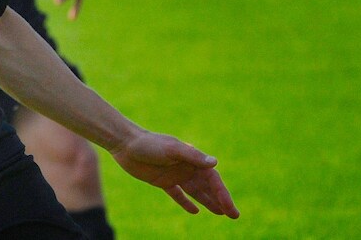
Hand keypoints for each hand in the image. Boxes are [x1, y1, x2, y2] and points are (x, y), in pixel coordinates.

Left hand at [110, 130, 239, 218]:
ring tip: (221, 213)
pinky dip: (186, 202)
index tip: (229, 209)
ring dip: (208, 202)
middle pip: (208, 187)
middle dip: (221, 200)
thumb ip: (193, 156)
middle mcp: (186, 167)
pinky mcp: (163, 181)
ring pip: (196, 192)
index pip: (213, 179)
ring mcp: (175, 175)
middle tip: (234, 216)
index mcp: (192, 159)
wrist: (126, 144)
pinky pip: (178, 194)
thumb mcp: (172, 149)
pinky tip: (195, 211)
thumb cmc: (150, 144)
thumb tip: (215, 162)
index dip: (222, 194)